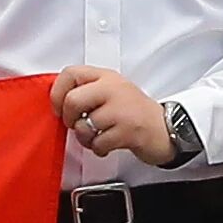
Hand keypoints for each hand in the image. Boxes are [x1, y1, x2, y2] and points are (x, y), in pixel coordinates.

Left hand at [53, 66, 180, 165]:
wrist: (165, 127)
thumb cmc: (134, 112)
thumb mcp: (112, 91)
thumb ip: (87, 90)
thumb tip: (58, 100)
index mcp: (106, 76)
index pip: (70, 74)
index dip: (57, 93)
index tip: (59, 107)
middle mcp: (113, 89)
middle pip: (72, 101)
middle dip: (69, 119)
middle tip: (77, 125)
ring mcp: (121, 109)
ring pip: (83, 126)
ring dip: (85, 138)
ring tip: (95, 137)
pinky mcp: (127, 131)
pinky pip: (98, 143)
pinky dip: (99, 149)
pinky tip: (107, 145)